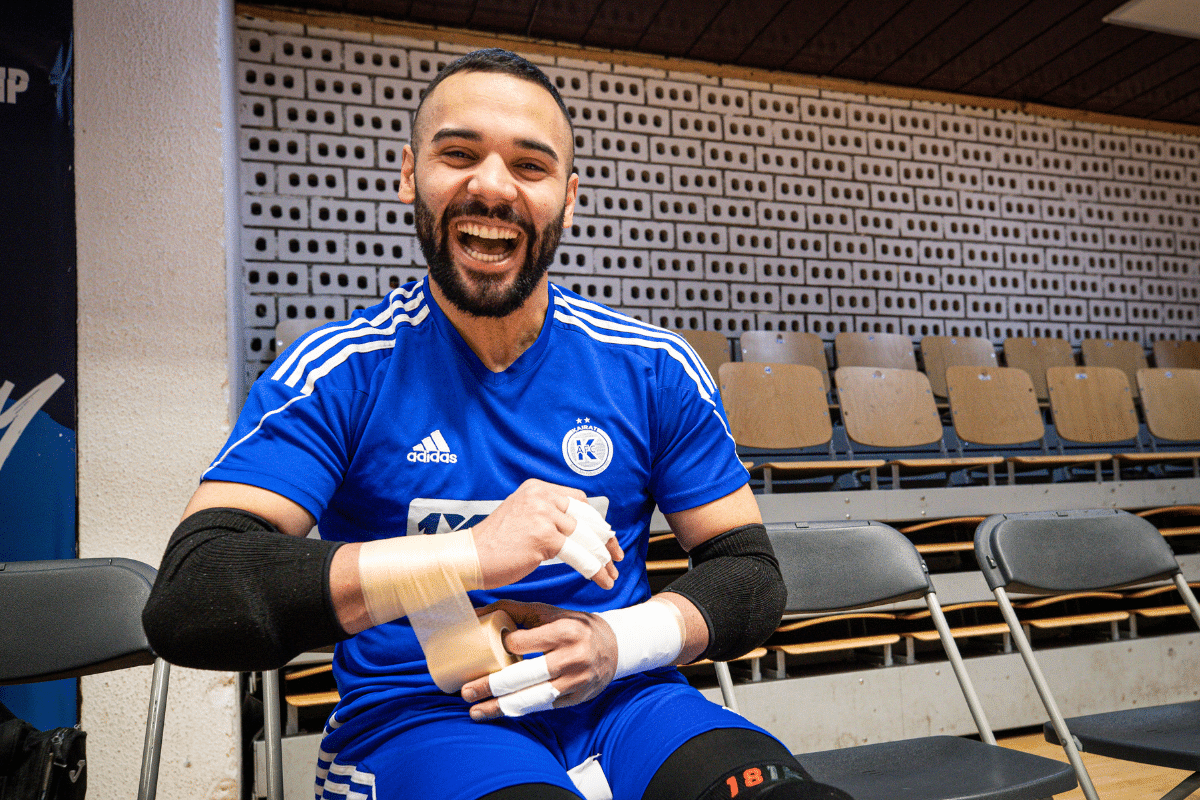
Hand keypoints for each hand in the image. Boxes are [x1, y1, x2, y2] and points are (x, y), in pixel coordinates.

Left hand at [460, 600, 618, 719]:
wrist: (613, 646)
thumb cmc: (571, 626)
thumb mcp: (546, 611)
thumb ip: (511, 610)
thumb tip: (474, 612)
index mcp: (564, 631)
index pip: (522, 643)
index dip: (500, 647)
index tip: (484, 651)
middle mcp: (572, 657)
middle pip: (523, 676)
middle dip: (490, 686)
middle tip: (466, 691)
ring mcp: (576, 681)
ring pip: (532, 698)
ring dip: (500, 707)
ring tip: (476, 711)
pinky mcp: (577, 698)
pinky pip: (543, 707)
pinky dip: (520, 710)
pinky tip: (500, 711)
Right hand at [470, 479, 622, 590]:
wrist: (467, 558)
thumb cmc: (493, 546)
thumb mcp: (522, 518)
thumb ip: (547, 518)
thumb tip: (581, 531)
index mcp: (537, 488)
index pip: (580, 502)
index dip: (597, 522)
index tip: (606, 539)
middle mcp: (542, 496)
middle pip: (588, 517)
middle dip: (606, 540)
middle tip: (617, 557)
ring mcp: (543, 515)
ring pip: (587, 538)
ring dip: (604, 559)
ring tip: (611, 575)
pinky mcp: (543, 537)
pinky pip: (580, 555)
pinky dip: (595, 570)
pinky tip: (602, 580)